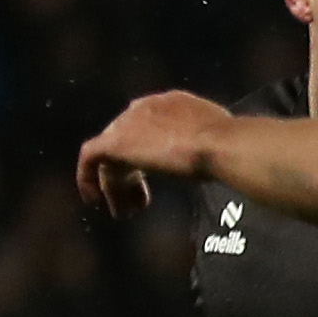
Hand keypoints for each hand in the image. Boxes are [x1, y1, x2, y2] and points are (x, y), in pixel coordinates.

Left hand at [77, 92, 230, 218]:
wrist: (219, 144)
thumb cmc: (229, 146)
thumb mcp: (220, 141)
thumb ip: (207, 144)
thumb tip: (218, 158)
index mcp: (170, 103)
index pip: (149, 129)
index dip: (150, 157)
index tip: (157, 181)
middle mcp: (144, 107)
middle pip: (128, 143)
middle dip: (131, 175)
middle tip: (140, 204)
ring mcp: (126, 123)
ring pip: (111, 156)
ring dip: (116, 185)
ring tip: (124, 213)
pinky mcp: (114, 142)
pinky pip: (89, 159)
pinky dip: (88, 178)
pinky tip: (94, 200)